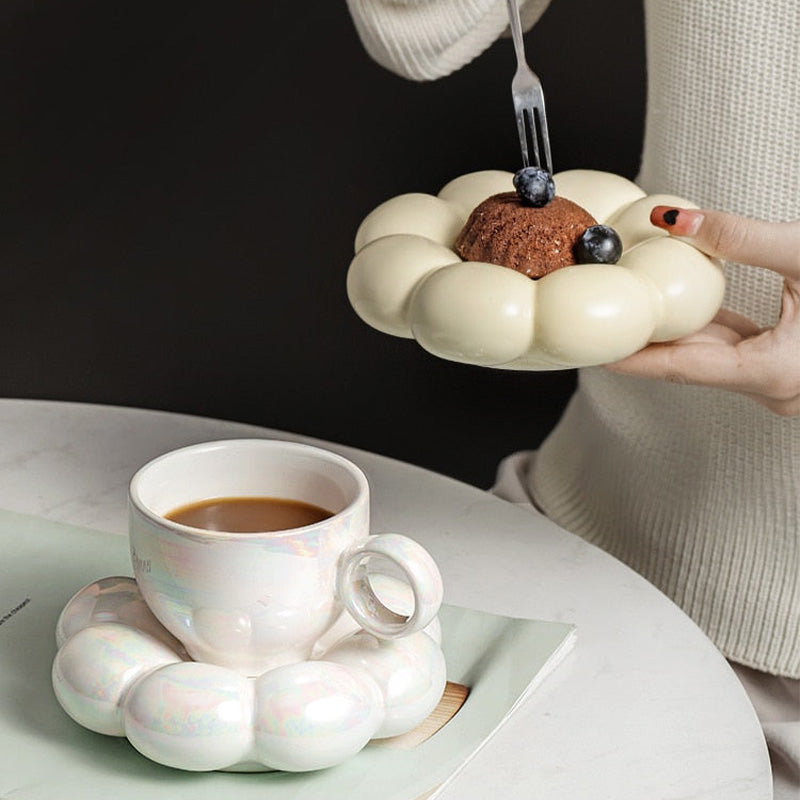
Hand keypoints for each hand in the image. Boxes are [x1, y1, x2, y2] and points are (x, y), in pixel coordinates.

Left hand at [607, 206, 799, 416]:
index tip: (592, 350)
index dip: (633, 357)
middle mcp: (774, 388)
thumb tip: (672, 219)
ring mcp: (779, 380)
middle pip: (689, 362)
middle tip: (600, 322)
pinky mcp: (782, 365)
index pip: (681, 367)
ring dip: (671, 334)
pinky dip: (704, 329)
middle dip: (644, 342)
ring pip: (710, 356)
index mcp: (775, 373)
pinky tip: (673, 310)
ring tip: (628, 312)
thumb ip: (739, 237)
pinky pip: (731, 349)